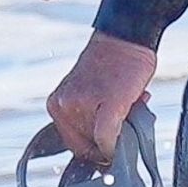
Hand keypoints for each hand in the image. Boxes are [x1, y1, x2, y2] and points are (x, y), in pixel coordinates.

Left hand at [47, 31, 156, 162]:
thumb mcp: (88, 94)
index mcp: (56, 104)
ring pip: (100, 143)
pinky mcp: (108, 104)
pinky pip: (108, 138)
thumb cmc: (111, 66)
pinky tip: (131, 126)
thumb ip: (88, 119)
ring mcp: (82, 105)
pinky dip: (118, 142)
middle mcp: (64, 105)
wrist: (124, 38)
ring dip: (120, 133)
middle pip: (88, 146)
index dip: (95, 147)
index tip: (111, 141)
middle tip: (124, 121)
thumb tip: (104, 148)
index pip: (74, 145)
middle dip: (109, 139)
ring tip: (130, 109)